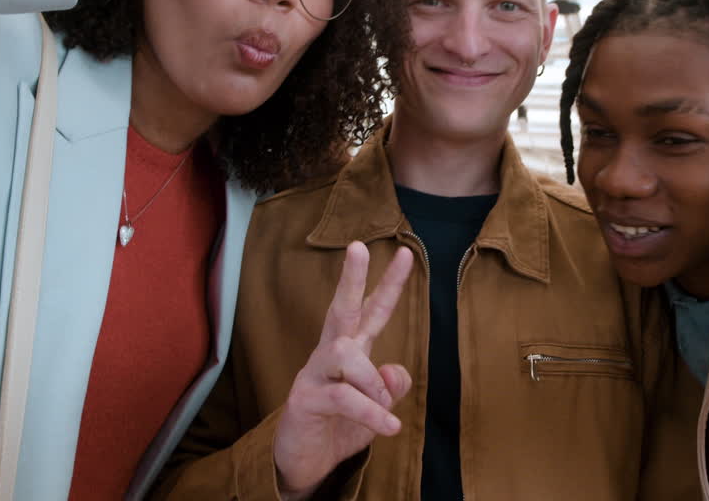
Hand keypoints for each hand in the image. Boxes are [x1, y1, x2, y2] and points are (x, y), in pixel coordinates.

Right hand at [273, 242, 414, 497]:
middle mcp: (330, 355)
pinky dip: (371, 413)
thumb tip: (395, 371)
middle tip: (358, 246)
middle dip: (351, 278)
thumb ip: (391, 387)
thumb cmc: (341, 427)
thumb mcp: (376, 407)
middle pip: (339, 308)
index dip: (388, 284)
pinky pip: (343, 397)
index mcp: (351, 350)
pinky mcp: (304, 400)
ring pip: (344, 353)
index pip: (371, 311)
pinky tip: (390, 427)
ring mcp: (314, 375)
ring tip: (386, 406)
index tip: (404, 253)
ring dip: (372, 380)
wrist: (306, 463)